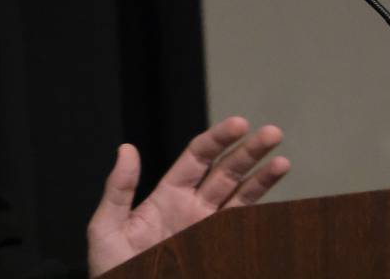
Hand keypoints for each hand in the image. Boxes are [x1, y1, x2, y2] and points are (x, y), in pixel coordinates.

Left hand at [85, 116, 289, 276]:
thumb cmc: (113, 270)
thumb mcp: (107, 227)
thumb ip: (119, 189)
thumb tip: (126, 148)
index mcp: (168, 196)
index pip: (198, 158)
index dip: (219, 139)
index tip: (240, 124)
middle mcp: (194, 208)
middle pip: (227, 172)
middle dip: (249, 151)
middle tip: (271, 132)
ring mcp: (209, 230)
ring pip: (242, 197)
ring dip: (263, 178)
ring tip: (282, 160)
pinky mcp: (220, 252)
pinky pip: (243, 228)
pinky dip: (261, 213)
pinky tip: (273, 202)